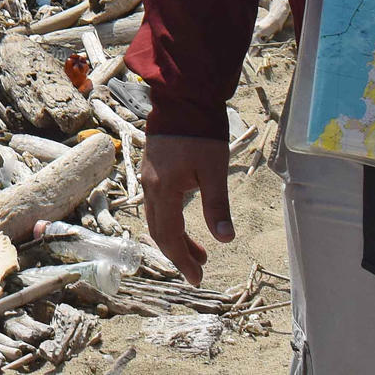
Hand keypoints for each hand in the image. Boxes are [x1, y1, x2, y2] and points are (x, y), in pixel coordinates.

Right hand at [140, 134, 233, 284]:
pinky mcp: (152, 168)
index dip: (182, 259)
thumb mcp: (214, 170)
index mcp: (163, 189)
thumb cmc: (201, 131)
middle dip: (178, 253)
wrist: (183, 96)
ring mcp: (148, 176)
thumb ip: (217, 206)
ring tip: (198, 250)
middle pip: (158, 230)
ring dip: (175, 237)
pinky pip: (156, 203)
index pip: (169, 235)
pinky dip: (170, 220)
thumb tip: (226, 240)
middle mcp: (150, 186)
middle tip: (199, 268)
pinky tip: (185, 219)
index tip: (198, 277)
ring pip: (157, 217)